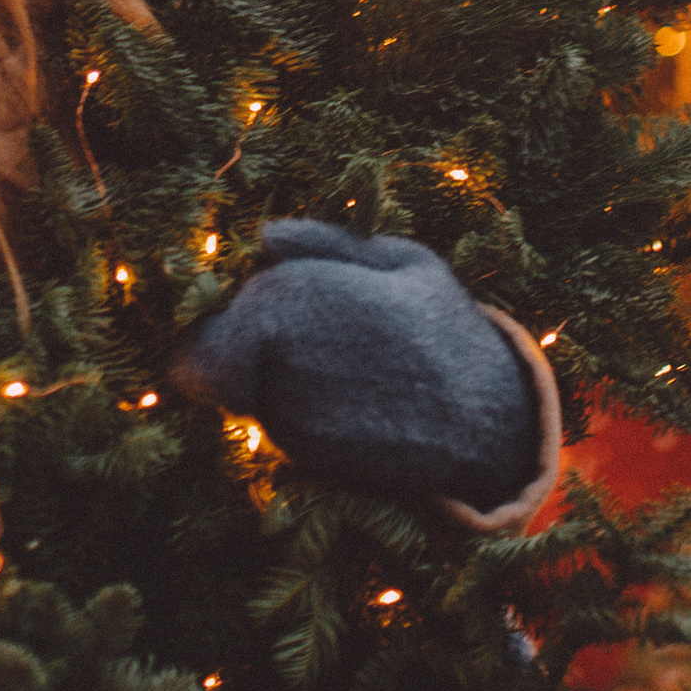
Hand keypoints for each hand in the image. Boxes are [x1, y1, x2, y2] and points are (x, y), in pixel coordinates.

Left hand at [179, 221, 552, 512]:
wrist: (484, 417)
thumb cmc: (440, 325)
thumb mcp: (398, 259)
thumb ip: (322, 242)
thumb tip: (263, 237)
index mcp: (290, 291)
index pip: (206, 317)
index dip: (221, 319)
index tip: (246, 318)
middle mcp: (274, 351)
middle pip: (209, 363)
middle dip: (236, 358)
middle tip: (292, 351)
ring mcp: (284, 406)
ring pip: (246, 398)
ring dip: (271, 389)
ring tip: (341, 376)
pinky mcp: (303, 454)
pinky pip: (279, 430)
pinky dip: (300, 421)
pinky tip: (352, 408)